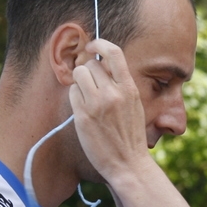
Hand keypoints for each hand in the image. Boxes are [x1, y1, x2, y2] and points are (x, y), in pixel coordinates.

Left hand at [70, 39, 150, 187]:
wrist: (128, 164)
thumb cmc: (130, 136)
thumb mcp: (134, 105)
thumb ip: (121, 86)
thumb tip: (103, 66)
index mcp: (129, 89)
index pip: (113, 52)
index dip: (99, 43)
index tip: (92, 45)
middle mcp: (114, 93)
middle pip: (91, 64)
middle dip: (88, 70)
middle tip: (89, 83)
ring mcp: (97, 104)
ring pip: (79, 74)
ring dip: (79, 82)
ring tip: (86, 96)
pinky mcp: (83, 116)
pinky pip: (72, 93)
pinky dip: (75, 98)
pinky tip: (83, 110)